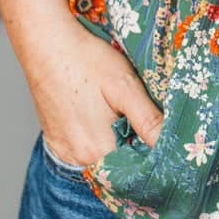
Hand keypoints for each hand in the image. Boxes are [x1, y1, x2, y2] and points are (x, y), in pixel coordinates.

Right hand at [25, 18, 164, 167]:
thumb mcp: (125, 86)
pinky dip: (101, 146)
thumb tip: (171, 148)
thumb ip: (148, 120)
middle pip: (120, 171)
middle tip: (153, 131)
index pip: (137, 173)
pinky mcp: (56, 143)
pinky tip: (108, 124)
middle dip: (139, 157)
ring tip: (129, 124)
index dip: (156, 161)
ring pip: (104, 164)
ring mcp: (64, 153)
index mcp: (98, 149)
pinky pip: (85, 156)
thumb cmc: (86, 60)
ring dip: (120, 151)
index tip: (170, 147)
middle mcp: (79, 159)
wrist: (46, 44)